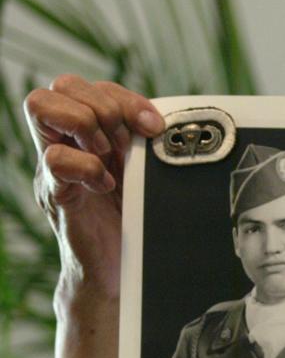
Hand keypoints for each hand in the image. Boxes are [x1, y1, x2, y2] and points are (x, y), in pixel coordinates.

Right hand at [23, 75, 163, 305]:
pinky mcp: (56, 193)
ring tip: (112, 157)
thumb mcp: (146, 176)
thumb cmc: (135, 223)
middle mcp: (67, 143)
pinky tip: (108, 185)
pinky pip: (55, 159)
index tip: (155, 126)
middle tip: (128, 144)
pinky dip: (88, 167)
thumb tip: (172, 124)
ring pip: (41, 104)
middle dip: (106, 106)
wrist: (119, 274)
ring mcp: (55, 165)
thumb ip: (149, 147)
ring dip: (86, 124)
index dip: (126, 98)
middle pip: (63, 83)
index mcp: (92, 135)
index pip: (94, 86)